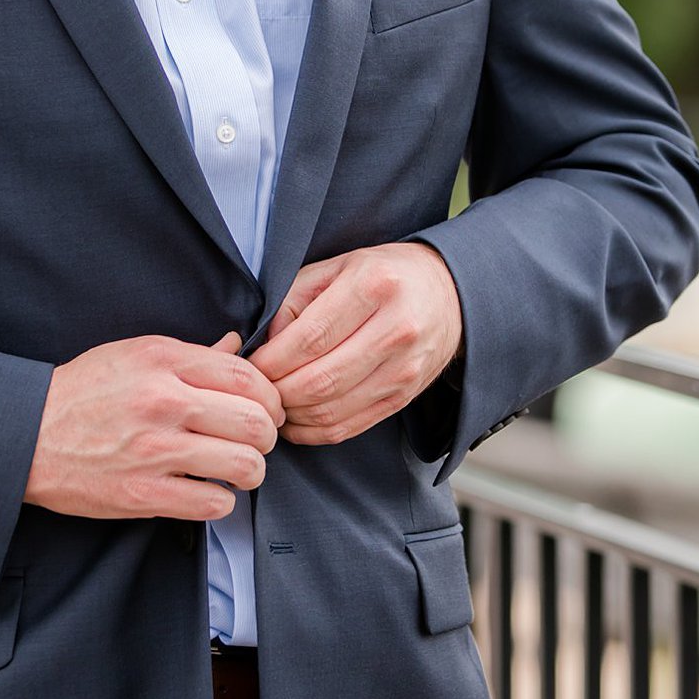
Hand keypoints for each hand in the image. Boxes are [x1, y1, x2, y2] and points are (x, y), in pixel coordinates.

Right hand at [24, 330, 283, 521]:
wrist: (28, 434)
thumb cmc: (83, 391)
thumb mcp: (135, 354)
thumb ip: (191, 354)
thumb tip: (235, 345)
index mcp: (164, 361)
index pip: (248, 377)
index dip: (270, 398)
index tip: (266, 410)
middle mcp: (163, 402)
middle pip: (256, 423)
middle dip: (266, 437)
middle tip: (256, 442)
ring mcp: (154, 451)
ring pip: (245, 465)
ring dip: (250, 471)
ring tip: (237, 469)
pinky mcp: (143, 494)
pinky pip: (214, 503)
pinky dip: (220, 500)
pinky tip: (207, 490)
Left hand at [259, 242, 463, 445]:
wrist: (448, 294)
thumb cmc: (380, 276)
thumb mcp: (336, 267)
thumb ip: (294, 300)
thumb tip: (263, 345)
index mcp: (373, 287)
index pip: (310, 338)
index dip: (271, 360)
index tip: (249, 365)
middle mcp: (395, 330)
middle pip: (320, 380)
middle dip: (277, 392)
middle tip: (255, 389)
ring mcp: (404, 370)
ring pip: (332, 410)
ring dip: (291, 415)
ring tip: (271, 402)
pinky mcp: (404, 397)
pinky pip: (349, 427)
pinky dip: (313, 431)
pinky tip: (295, 419)